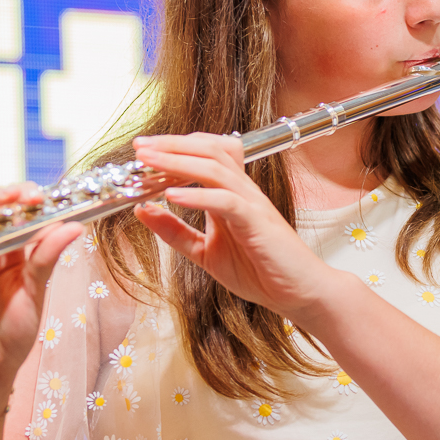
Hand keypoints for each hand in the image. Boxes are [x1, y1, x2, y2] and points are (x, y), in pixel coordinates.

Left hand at [131, 134, 341, 319]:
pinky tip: (173, 195)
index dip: (174, 147)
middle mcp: (243, 192)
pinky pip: (226, 201)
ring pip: (215, 169)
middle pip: (208, 151)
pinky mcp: (257, 223)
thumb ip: (175, 231)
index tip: (143, 150)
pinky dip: (198, 195)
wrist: (299, 293)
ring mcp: (252, 205)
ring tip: (149, 162)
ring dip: (178, 161)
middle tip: (140, 146)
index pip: (205, 154)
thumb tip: (142, 210)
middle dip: (171, 145)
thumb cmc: (261, 272)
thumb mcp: (205, 251)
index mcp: (232, 195)